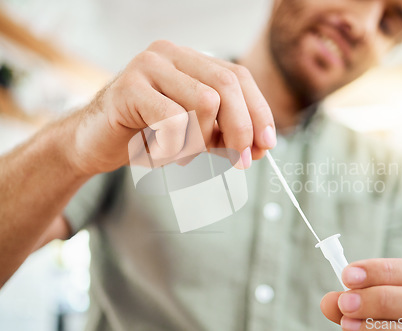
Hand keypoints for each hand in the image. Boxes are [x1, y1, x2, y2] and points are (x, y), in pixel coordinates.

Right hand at [68, 40, 275, 175]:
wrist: (92, 144)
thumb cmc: (146, 138)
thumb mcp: (196, 135)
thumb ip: (226, 134)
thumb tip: (262, 146)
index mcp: (189, 60)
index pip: (238, 76)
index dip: (258, 111)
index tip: (267, 145)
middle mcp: (170, 55)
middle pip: (227, 85)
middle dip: (241, 129)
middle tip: (240, 162)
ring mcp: (148, 66)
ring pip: (205, 103)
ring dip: (199, 142)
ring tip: (179, 154)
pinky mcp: (128, 88)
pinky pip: (174, 121)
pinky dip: (174, 148)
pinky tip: (157, 152)